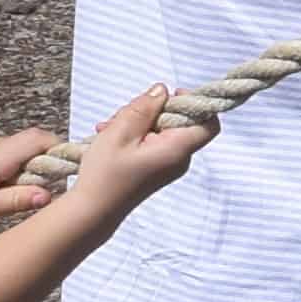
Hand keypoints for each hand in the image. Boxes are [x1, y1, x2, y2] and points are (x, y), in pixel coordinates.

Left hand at [0, 130, 62, 234]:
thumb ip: (17, 201)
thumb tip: (51, 195)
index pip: (39, 139)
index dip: (60, 150)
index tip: (69, 171)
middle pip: (29, 145)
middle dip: (41, 166)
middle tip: (39, 194)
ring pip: (14, 150)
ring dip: (22, 169)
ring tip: (10, 197)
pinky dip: (7, 168)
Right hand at [58, 89, 212, 211]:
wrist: (92, 211)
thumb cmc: (105, 175)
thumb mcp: (120, 132)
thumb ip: (144, 108)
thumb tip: (163, 90)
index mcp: (177, 150)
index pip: (208, 123)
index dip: (194, 103)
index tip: (169, 96)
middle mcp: (179, 159)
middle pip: (180, 121)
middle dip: (152, 111)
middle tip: (123, 114)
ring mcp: (168, 165)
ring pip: (162, 130)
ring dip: (137, 122)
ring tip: (109, 128)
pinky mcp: (156, 168)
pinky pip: (152, 142)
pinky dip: (134, 136)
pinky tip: (110, 137)